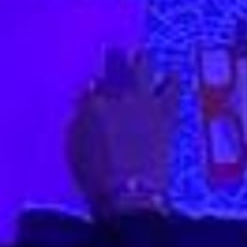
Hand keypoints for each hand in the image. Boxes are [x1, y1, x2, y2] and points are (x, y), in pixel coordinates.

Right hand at [66, 51, 178, 213]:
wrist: (130, 193)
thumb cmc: (95, 177)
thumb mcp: (75, 149)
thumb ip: (80, 122)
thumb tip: (85, 107)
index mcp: (92, 106)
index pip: (92, 87)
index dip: (93, 88)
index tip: (95, 87)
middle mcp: (118, 97)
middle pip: (116, 69)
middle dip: (115, 60)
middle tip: (116, 54)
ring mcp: (144, 102)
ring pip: (143, 70)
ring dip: (141, 61)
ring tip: (141, 54)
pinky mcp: (165, 114)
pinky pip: (171, 90)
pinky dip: (171, 81)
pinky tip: (171, 75)